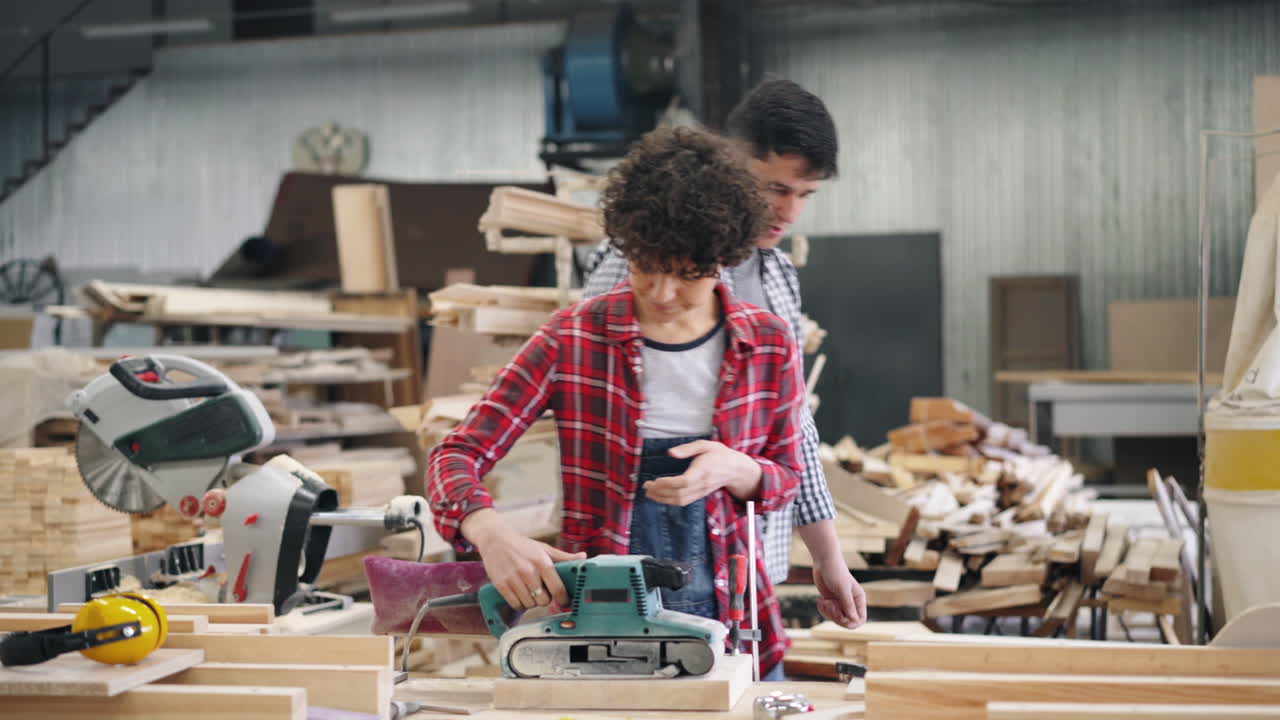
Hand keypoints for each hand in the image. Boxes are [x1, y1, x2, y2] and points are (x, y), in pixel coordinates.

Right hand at [462, 509, 585, 609]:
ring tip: (530, 592)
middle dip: (545, 599)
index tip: (564, 601)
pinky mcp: (501, 585)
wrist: (496, 540)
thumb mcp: (544, 548)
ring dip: (532, 602)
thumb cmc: (523, 546)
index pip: (557, 589)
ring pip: (529, 604)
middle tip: (542, 592)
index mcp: (542, 562)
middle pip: (543, 600)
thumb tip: (584, 557)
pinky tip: (520, 595)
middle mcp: (528, 571)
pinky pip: (515, 604)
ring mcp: (514, 578)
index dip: (563, 599)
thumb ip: (564, 557)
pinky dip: (520, 603)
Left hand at [643, 440, 762, 505]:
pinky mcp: (700, 495)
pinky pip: (683, 501)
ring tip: (650, 493)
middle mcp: (702, 484)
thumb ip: (687, 448)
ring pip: (680, 500)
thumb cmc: (720, 454)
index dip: (668, 484)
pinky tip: (661, 495)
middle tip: (646, 486)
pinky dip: (670, 500)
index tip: (655, 480)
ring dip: (663, 498)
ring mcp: (701, 491)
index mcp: (703, 470)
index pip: (684, 482)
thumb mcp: (706, 445)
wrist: (736, 469)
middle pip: (679, 494)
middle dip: (660, 492)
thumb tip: (670, 453)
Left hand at [812, 558, 866, 628]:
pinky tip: (820, 601)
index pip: (860, 619)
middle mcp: (851, 602)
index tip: (841, 617)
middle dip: (837, 617)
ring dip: (829, 613)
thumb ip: (848, 604)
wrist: (824, 562)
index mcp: (858, 599)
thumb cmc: (835, 572)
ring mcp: (840, 602)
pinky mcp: (831, 601)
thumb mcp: (842, 588)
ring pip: (837, 619)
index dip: (851, 623)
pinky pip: (828, 614)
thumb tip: (854, 620)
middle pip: (847, 621)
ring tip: (825, 601)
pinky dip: (823, 610)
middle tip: (830, 606)